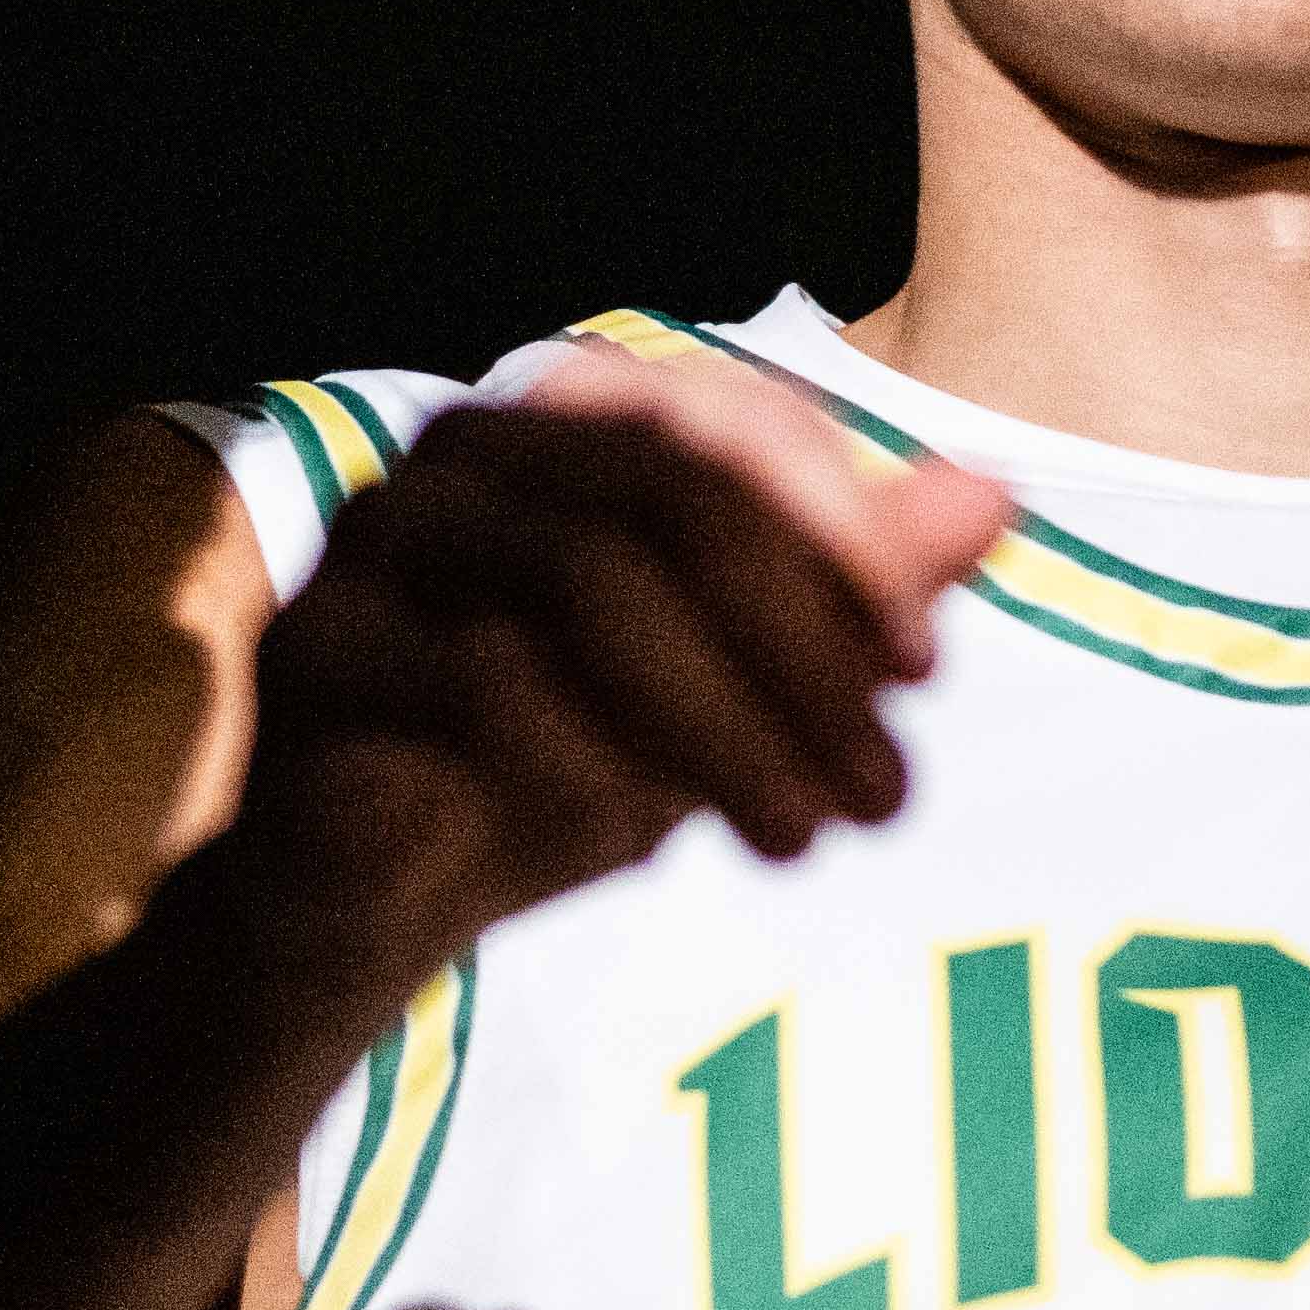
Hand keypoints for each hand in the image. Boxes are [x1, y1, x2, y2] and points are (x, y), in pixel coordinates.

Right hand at [194, 343, 1011, 1040]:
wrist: (373, 893)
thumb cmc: (568, 757)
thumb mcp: (738, 682)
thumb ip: (849, 585)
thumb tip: (995, 496)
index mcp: (570, 417)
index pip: (730, 426)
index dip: (840, 534)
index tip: (923, 667)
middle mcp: (466, 447)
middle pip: (668, 498)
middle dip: (798, 647)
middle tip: (883, 793)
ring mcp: (375, 538)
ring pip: (583, 583)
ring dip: (719, 723)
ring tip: (798, 838)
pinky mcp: (314, 649)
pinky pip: (471, 683)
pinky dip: (583, 763)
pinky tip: (645, 845)